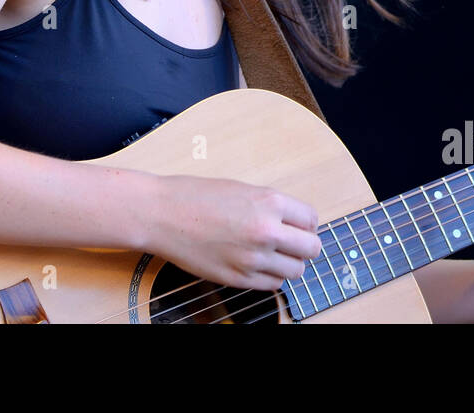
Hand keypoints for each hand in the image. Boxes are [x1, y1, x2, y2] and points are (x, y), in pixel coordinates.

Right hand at [144, 174, 322, 291]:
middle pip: (311, 249)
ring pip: (295, 271)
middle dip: (304, 246)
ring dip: (288, 264)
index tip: (299, 226)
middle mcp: (266, 231)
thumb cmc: (195, 196)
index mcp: (269, 202)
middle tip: (292, 243)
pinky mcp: (238, 279)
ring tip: (272, 255)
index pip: (312, 220)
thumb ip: (270, 206)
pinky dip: (269, 277)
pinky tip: (256, 264)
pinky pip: (272, 285)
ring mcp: (253, 258)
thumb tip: (293, 221)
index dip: (306, 223)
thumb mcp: (242, 189)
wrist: (161, 214)